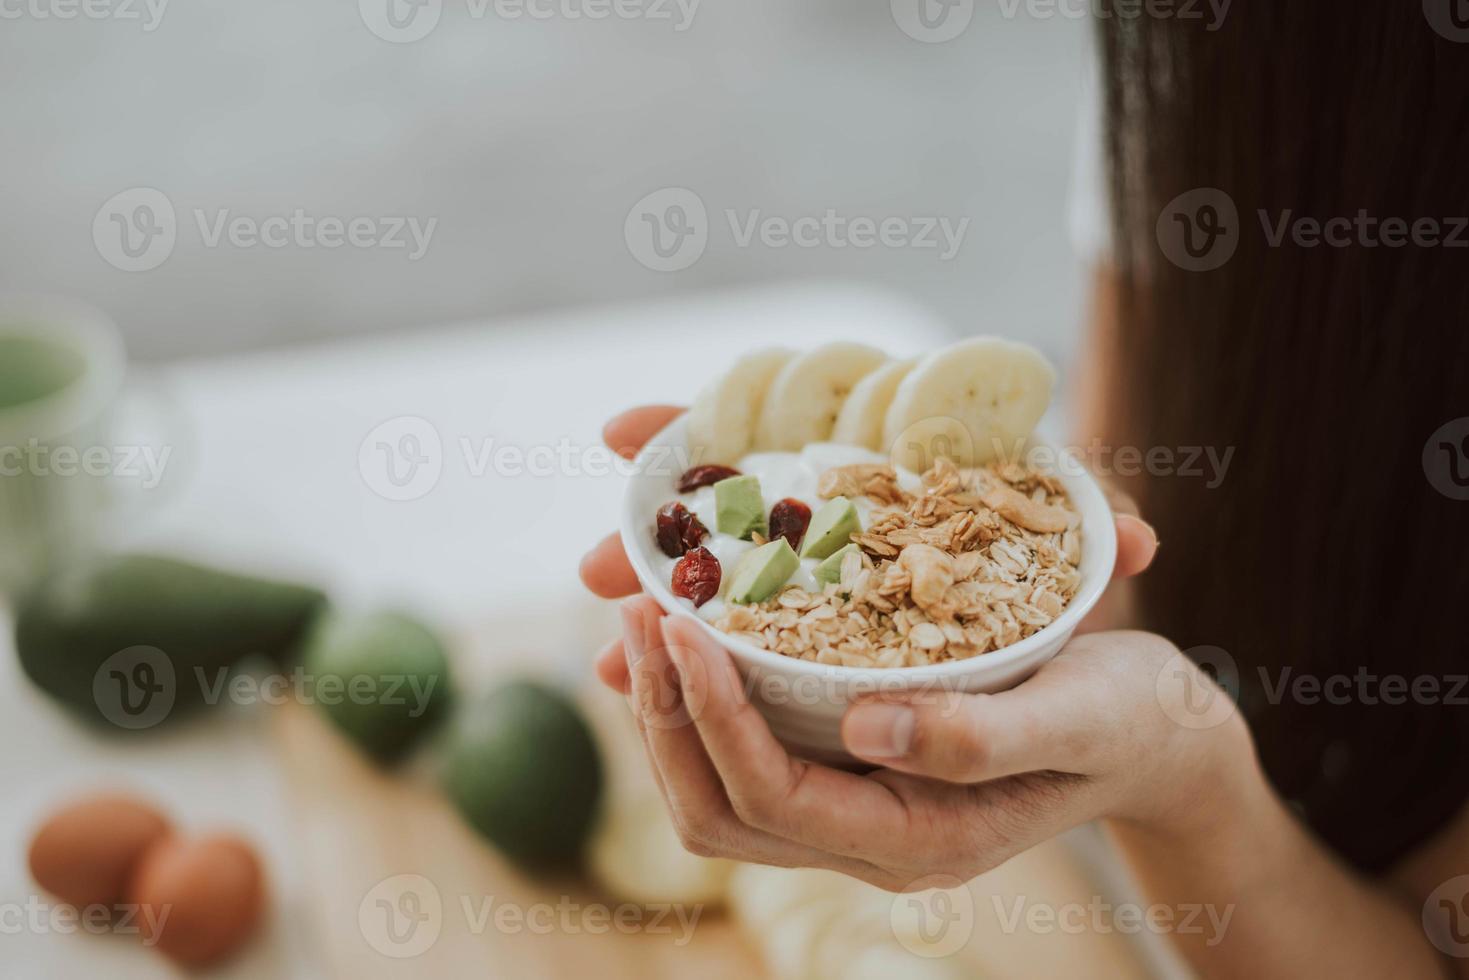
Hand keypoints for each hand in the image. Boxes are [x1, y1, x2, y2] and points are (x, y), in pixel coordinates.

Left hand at [579, 407, 1244, 890]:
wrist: (1154, 737)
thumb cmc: (1128, 722)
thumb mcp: (1077, 718)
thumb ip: (978, 736)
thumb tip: (863, 728)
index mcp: (918, 839)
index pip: (772, 795)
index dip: (713, 715)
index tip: (681, 623)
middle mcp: (869, 841)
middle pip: (720, 808)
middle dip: (666, 712)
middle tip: (636, 608)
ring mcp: (856, 814)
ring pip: (720, 792)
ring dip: (670, 709)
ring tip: (641, 613)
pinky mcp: (852, 775)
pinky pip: (749, 755)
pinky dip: (704, 700)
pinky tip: (690, 631)